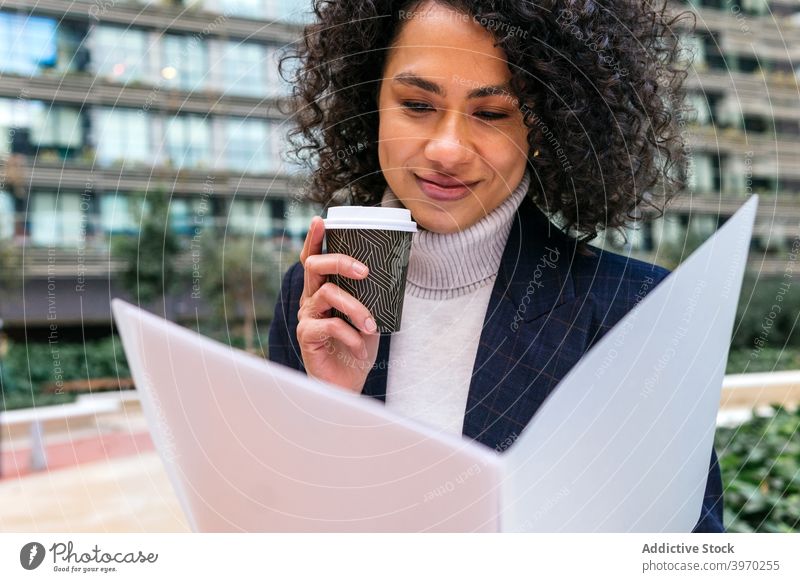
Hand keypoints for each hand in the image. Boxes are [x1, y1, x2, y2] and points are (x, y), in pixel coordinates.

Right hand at [296, 216, 379, 392]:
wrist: (348, 383)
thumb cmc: (358, 347)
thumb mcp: (370, 316)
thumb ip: (372, 296)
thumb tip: (395, 270)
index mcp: (323, 289)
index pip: (314, 259)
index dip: (315, 239)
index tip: (321, 221)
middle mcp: (311, 299)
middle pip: (315, 266)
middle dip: (341, 262)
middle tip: (365, 272)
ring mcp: (306, 316)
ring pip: (327, 294)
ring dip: (356, 308)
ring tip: (371, 325)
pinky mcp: (306, 336)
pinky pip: (329, 325)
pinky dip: (350, 334)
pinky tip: (361, 348)